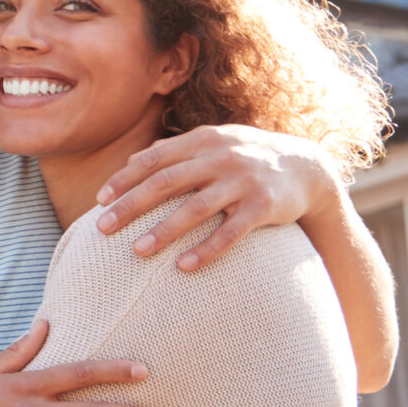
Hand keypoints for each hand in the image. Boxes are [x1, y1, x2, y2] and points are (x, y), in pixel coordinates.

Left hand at [93, 125, 344, 270]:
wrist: (307, 168)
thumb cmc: (246, 159)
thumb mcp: (214, 145)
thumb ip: (175, 153)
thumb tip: (132, 163)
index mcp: (203, 140)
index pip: (154, 159)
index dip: (124, 179)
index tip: (100, 201)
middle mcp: (221, 157)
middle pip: (166, 182)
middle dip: (131, 205)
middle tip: (103, 228)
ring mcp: (243, 181)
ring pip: (196, 208)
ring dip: (164, 230)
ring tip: (137, 251)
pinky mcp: (264, 206)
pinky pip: (231, 232)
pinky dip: (207, 249)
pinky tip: (184, 266)